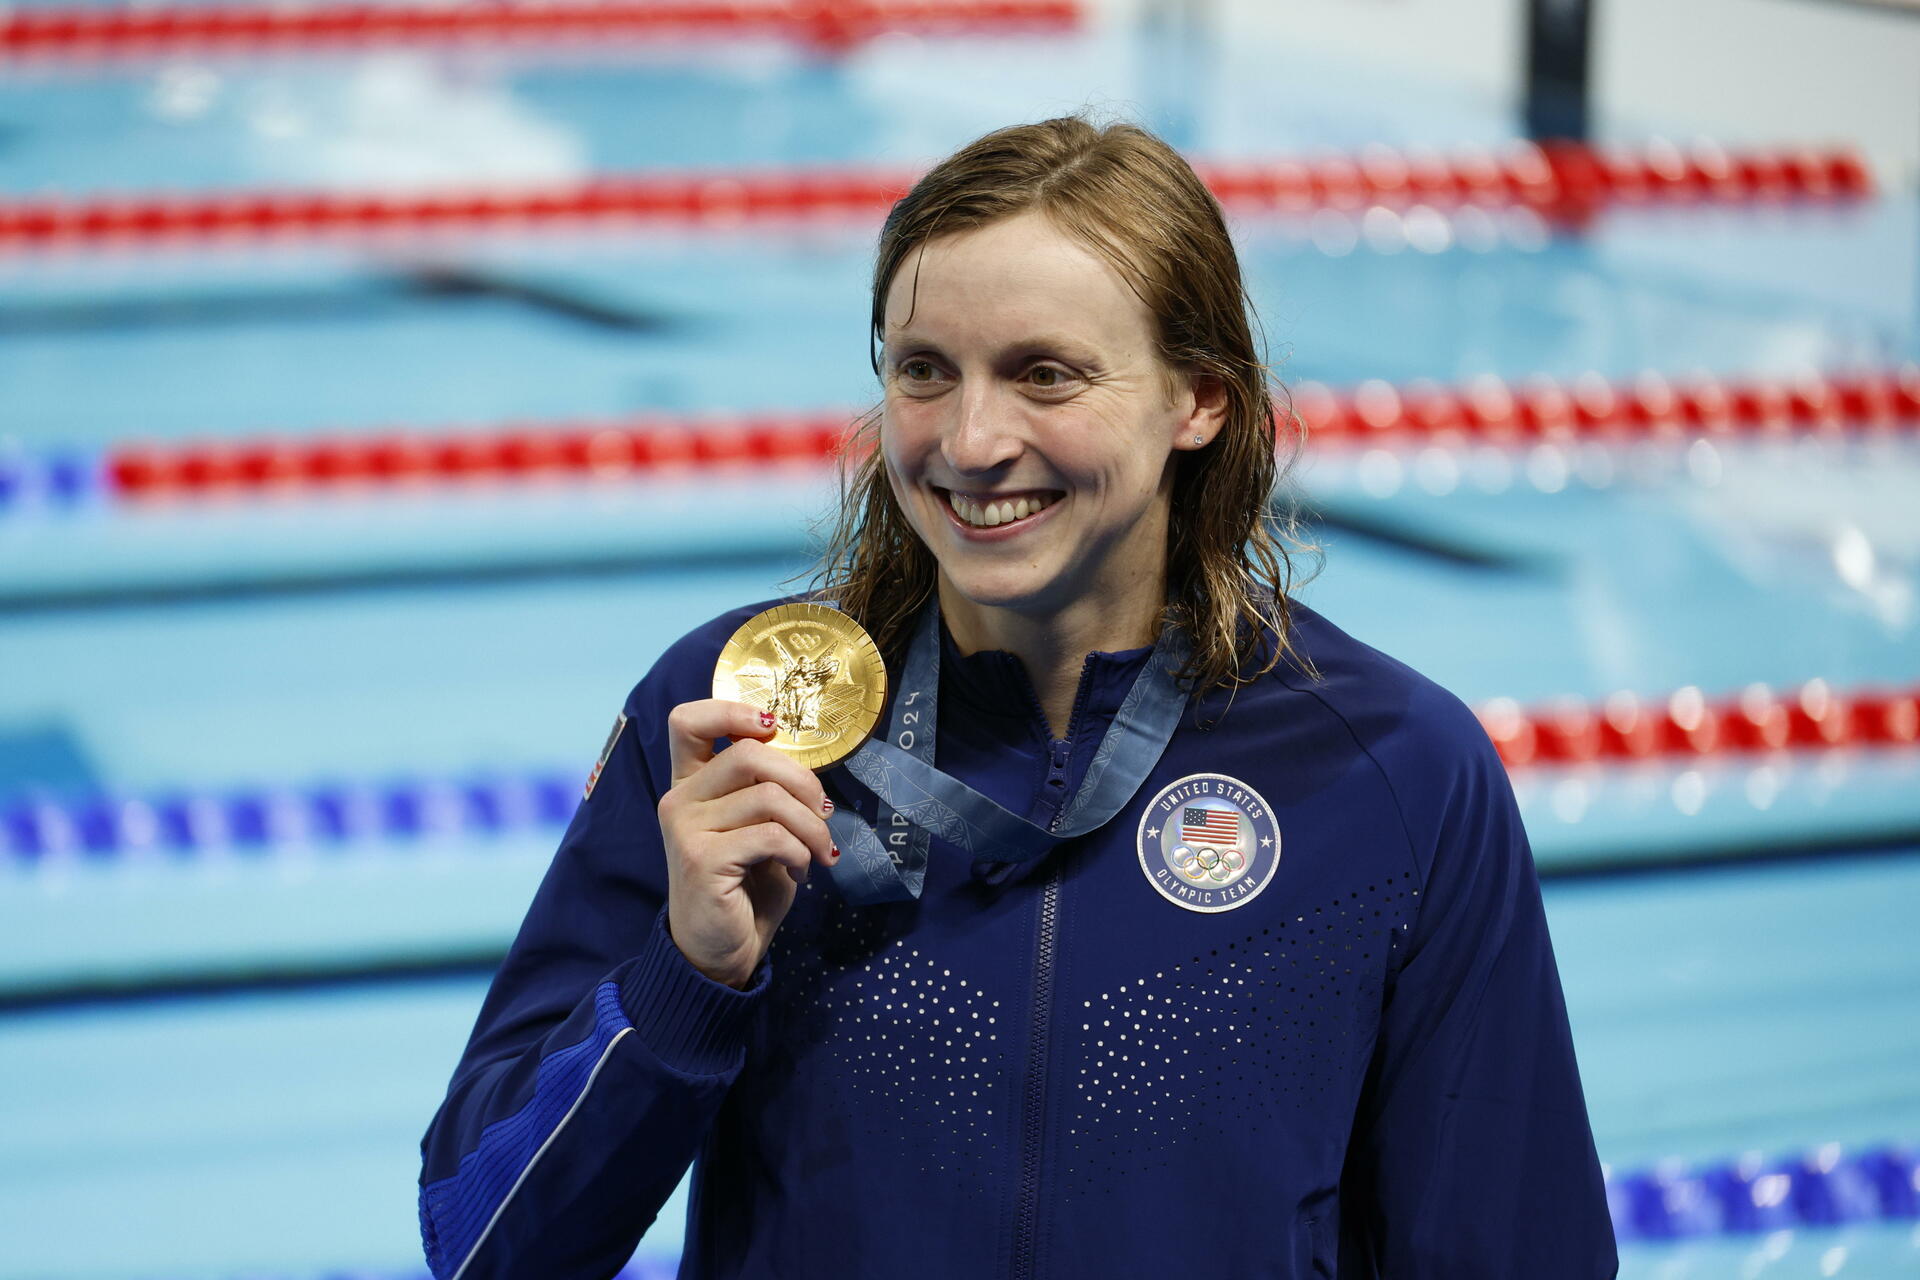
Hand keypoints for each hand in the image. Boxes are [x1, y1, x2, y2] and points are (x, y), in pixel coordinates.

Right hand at [658, 700, 837, 988]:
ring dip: (811, 825)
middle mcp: (679, 800)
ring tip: (819, 851)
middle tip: (826, 813)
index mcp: (690, 784)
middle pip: (748, 753)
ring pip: (769, 796)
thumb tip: (807, 770)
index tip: (771, 728)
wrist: (720, 952)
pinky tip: (802, 871)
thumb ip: (766, 791)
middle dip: (803, 781)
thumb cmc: (745, 887)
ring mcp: (685, 829)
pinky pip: (771, 835)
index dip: (732, 710)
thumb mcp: (757, 829)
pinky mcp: (702, 860)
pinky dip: (800, 851)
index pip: (687, 720)